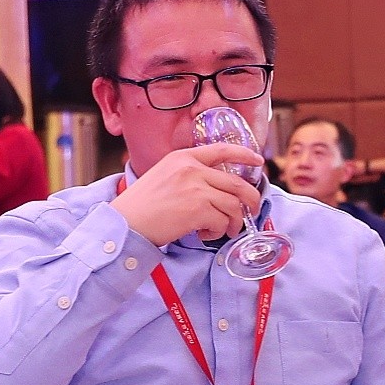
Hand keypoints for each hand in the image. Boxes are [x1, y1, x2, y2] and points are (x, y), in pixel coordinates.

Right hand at [115, 144, 262, 247]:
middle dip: (250, 200)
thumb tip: (216, 187)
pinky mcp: (197, 209)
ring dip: (234, 221)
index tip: (258, 161)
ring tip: (225, 230)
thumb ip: (188, 174)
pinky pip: (222, 221)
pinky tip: (205, 234)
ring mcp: (196, 188)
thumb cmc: (142, 205)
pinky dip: (218, 231)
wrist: (126, 222)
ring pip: (233, 205)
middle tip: (250, 211)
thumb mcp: (163, 175)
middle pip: (237, 183)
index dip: (245, 155)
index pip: (222, 150)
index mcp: (183, 157)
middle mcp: (191, 169)